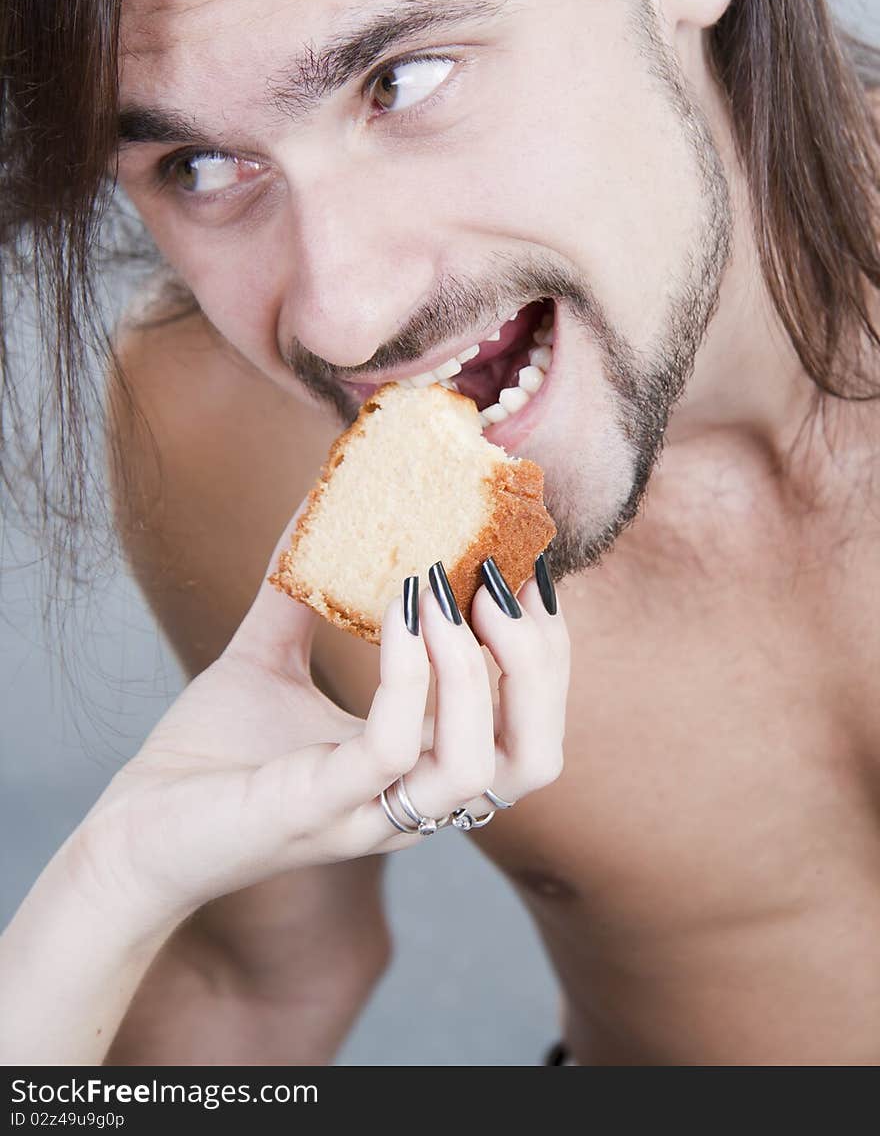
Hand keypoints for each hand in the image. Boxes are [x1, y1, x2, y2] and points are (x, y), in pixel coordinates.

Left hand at [72, 502, 569, 930]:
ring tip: (445, 594)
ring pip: (480, 765)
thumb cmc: (206, 757)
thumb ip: (301, 592)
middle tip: (505, 581)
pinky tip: (398, 613)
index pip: (524, 727)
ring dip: (477, 671)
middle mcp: (410, 800)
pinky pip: (392, 746)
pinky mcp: (320, 808)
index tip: (524, 569)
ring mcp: (370, 813)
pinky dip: (408, 675)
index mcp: (415, 767)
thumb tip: (316, 502)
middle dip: (538, 665)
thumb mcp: (267, 658)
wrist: (131, 827)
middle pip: (532, 757)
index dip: (544, 652)